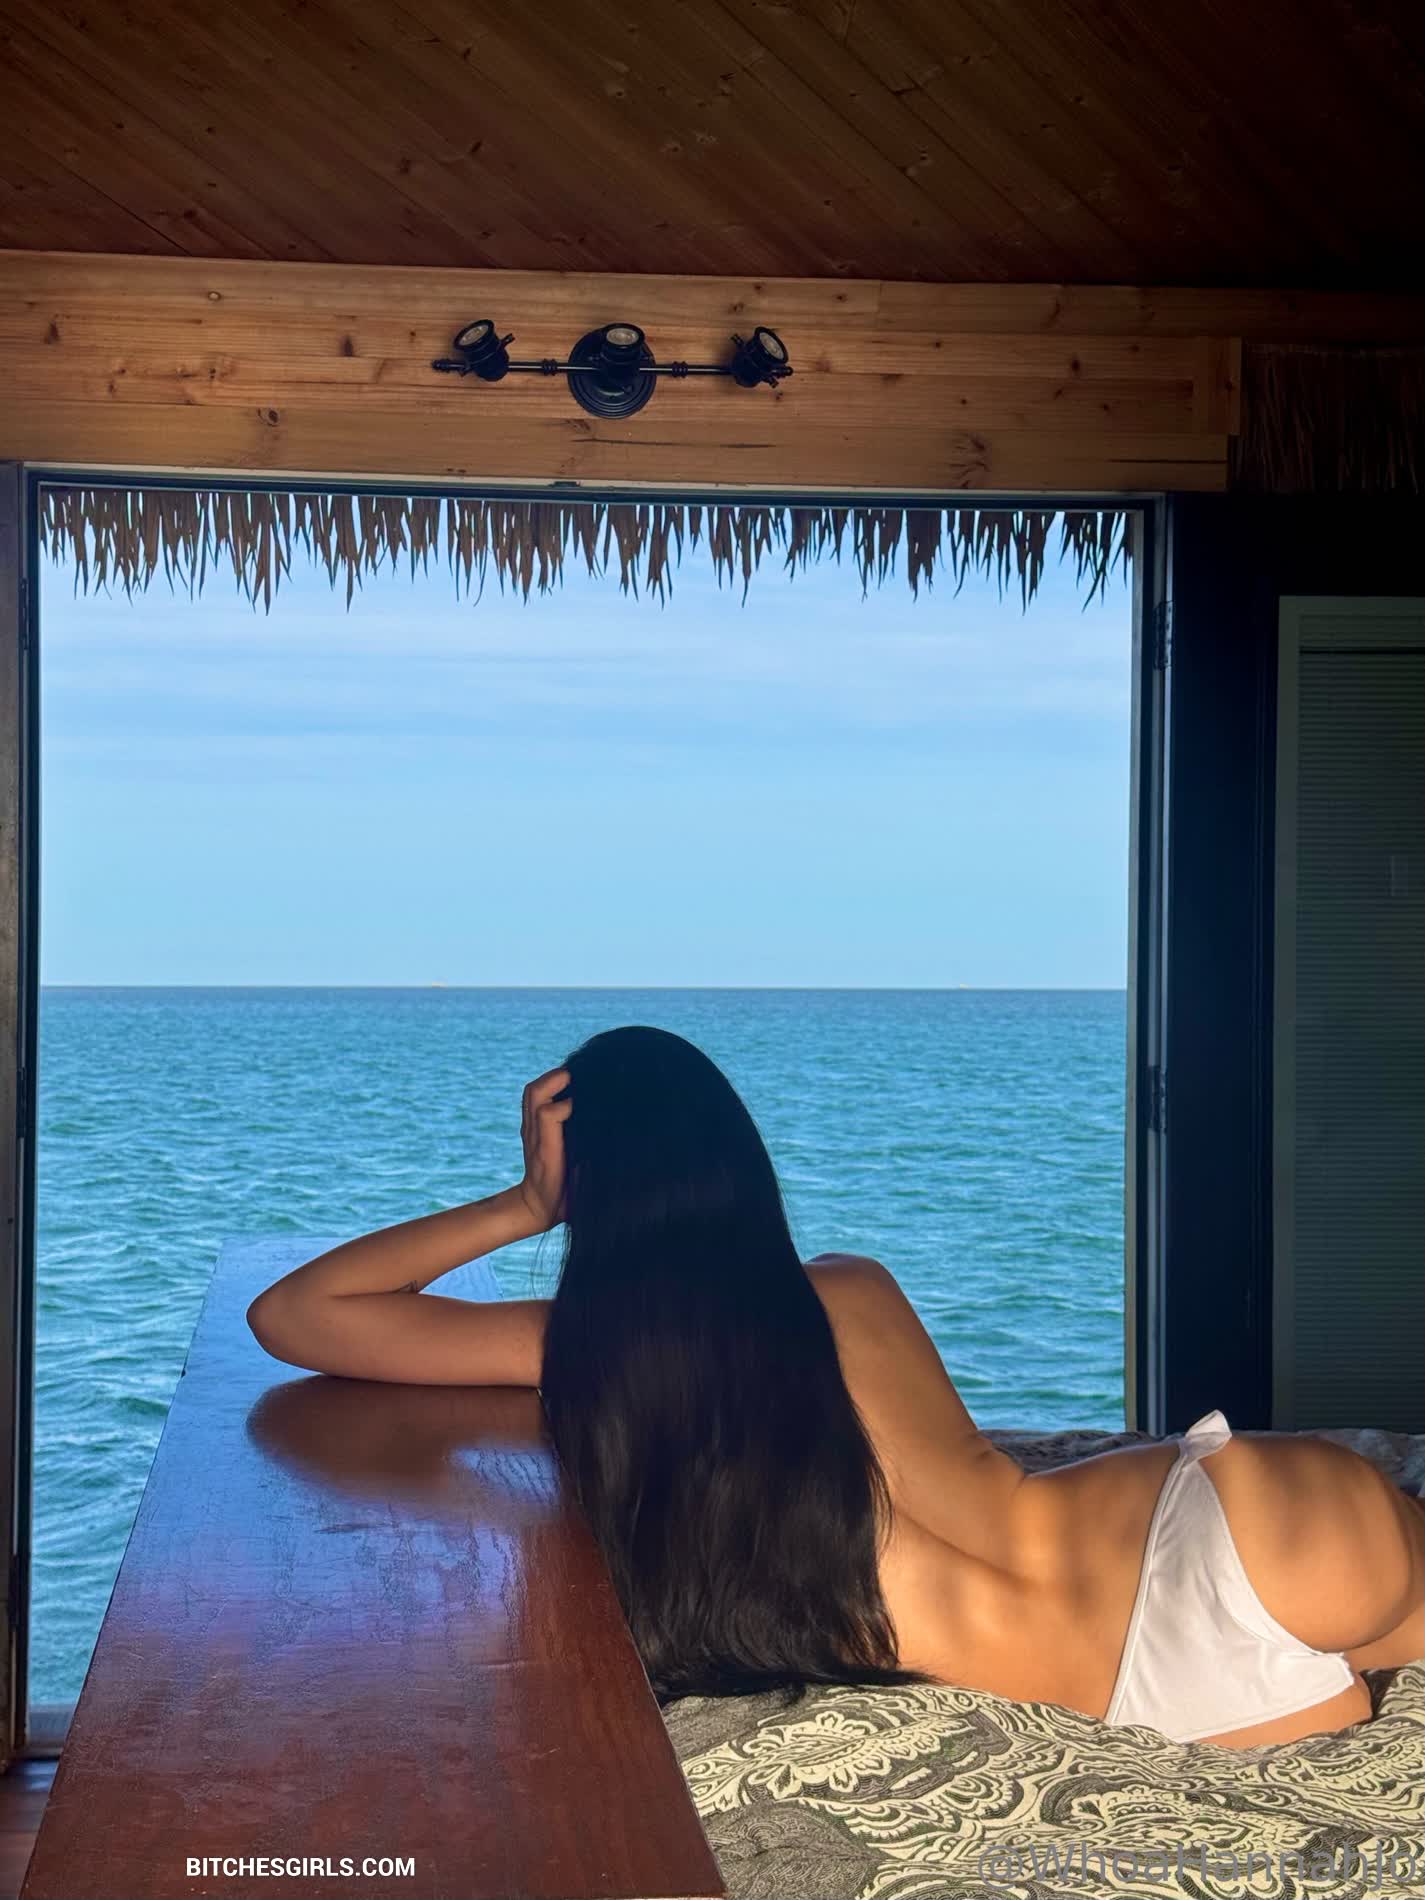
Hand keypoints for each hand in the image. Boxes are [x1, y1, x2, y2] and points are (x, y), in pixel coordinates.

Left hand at [517, 1066, 572, 1232]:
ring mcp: (529, 1130)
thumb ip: (587, 1169)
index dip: (567, 1105)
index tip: (587, 1104)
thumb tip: (602, 1141)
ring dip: (550, 1079)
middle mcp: (535, 1137)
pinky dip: (548, 1086)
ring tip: (573, 1076)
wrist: (536, 1207)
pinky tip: (567, 1088)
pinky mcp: (530, 1128)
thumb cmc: (564, 1201)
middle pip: (534, 1094)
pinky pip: (533, 1098)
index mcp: (548, 1151)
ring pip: (531, 1092)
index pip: (549, 1115)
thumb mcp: (580, 1189)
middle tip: (579, 1074)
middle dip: (555, 1079)